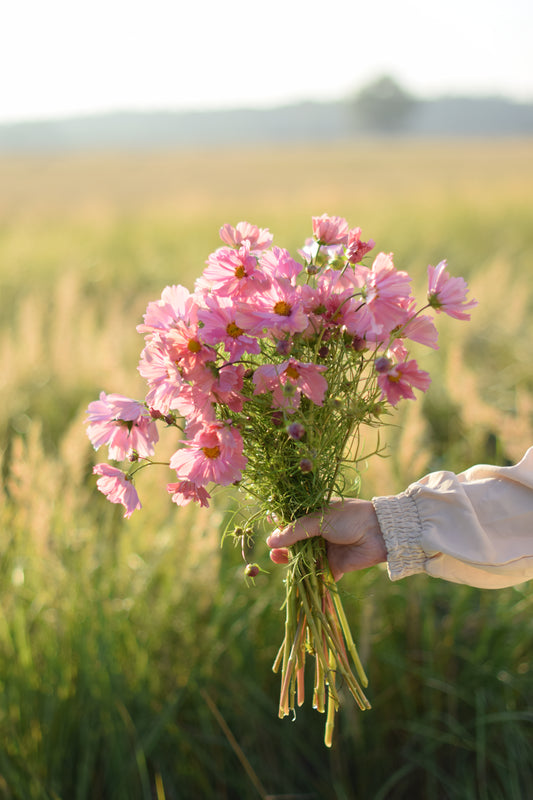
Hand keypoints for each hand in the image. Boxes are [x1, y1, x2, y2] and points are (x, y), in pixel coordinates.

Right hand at [266, 499, 386, 580]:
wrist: (380, 533)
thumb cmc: (351, 517)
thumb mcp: (320, 519)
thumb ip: (295, 530)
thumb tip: (270, 540)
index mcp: (317, 514)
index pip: (294, 518)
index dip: (281, 522)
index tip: (269, 523)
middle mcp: (320, 532)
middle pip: (296, 541)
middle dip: (283, 545)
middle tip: (272, 548)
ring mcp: (327, 549)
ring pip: (304, 558)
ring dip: (291, 561)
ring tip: (277, 559)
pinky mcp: (334, 566)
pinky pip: (318, 575)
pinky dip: (308, 580)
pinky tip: (295, 581)